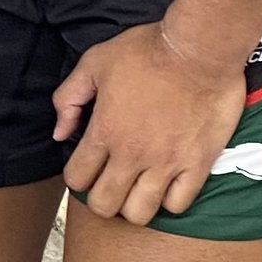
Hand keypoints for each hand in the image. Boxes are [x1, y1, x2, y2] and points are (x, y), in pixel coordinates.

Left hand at [52, 22, 251, 227]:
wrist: (200, 48)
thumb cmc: (149, 50)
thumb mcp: (95, 62)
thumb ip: (69, 98)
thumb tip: (60, 132)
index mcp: (104, 131)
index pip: (77, 179)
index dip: (78, 176)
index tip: (88, 167)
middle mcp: (132, 154)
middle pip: (104, 205)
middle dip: (102, 199)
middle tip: (112, 182)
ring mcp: (166, 162)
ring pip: (139, 213)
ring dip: (134, 205)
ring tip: (139, 188)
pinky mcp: (197, 163)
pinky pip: (178, 204)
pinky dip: (170, 200)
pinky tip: (168, 183)